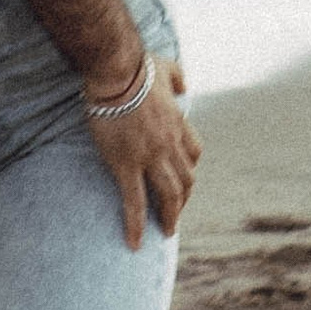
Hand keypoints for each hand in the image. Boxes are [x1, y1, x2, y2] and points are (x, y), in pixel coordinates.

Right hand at [87, 65, 200, 247]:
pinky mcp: (127, 165)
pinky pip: (135, 201)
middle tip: (175, 213)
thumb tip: (185, 85)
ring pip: (169, 195)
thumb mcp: (167, 67)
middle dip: (183, 199)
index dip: (188, 169)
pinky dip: (136, 224)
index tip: (182, 178)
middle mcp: (170, 145)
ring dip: (170, 216)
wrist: (117, 72)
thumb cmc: (138, 67)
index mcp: (178, 124)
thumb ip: (179, 78)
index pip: (193, 155)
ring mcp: (150, 157)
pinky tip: (135, 242)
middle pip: (186, 180)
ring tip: (166, 231)